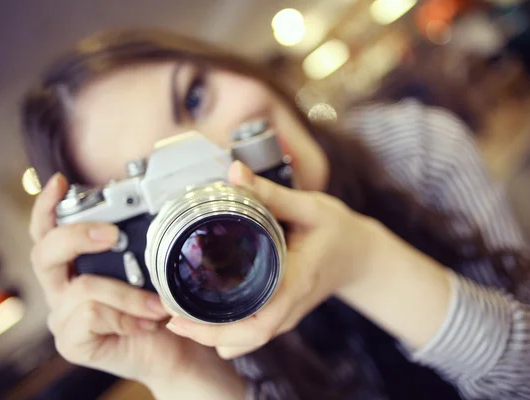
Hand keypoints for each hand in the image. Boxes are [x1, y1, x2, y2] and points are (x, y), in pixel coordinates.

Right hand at [29, 173, 244, 397]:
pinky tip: (147, 323)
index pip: (48, 230)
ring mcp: (63, 315)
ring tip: (157, 305)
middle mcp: (63, 286)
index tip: (59, 181)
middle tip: (112, 235)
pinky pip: (92, 316)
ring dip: (128, 294)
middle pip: (45, 252)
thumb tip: (157, 204)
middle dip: (78, 236)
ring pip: (83, 288)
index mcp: (77, 263)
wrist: (175, 349)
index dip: (46, 205)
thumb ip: (140, 242)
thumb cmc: (162, 304)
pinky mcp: (71, 341)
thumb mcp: (154, 266)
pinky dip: (126, 316)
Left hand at [166, 161, 381, 358]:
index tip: (178, 316)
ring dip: (211, 333)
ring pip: (244, 342)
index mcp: (294, 284)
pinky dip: (224, 329)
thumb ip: (270, 193)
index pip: (255, 325)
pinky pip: (249, 333)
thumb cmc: (339, 232)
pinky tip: (204, 309)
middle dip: (202, 334)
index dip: (213, 329)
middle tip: (168, 312)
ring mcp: (285, 315)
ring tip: (180, 310)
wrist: (361, 255)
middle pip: (242, 342)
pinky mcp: (281, 313)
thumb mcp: (311, 208)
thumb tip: (234, 172)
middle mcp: (288, 308)